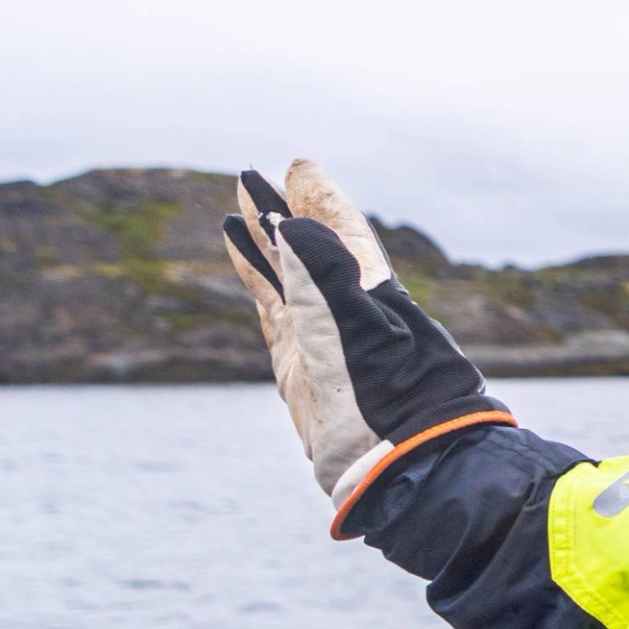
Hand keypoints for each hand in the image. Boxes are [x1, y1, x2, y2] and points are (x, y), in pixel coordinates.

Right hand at [219, 162, 510, 535]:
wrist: (391, 463)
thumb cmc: (387, 395)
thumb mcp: (358, 327)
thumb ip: (325, 274)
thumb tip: (295, 223)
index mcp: (374, 293)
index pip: (344, 232)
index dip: (322, 199)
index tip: (300, 166)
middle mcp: (347, 310)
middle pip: (311, 246)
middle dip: (285, 210)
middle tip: (254, 175)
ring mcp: (318, 336)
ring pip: (286, 274)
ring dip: (265, 239)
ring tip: (237, 206)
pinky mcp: (295, 362)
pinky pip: (270, 306)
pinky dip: (255, 275)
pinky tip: (239, 251)